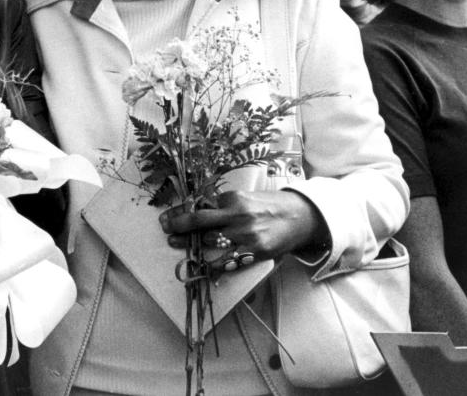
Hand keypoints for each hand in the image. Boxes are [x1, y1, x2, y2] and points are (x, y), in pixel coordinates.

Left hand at [160, 190, 328, 270]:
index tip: (167, 218)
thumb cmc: (268, 207)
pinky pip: (228, 261)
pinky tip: (200, 267)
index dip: (180, 212)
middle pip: (200, 222)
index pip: (200, 206)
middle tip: (166, 230)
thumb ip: (222, 206)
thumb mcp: (244, 199)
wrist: (300, 217)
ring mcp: (246, 235)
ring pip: (210, 243)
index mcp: (233, 199)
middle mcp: (238, 215)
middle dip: (179, 227)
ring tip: (177, 247)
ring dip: (191, 246)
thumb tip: (194, 212)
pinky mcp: (255, 251)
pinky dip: (212, 266)